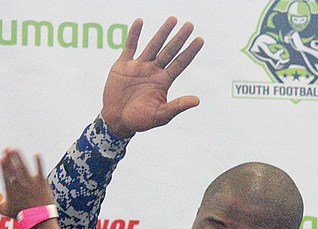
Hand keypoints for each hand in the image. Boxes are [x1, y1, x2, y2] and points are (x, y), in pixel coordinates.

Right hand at [0, 148, 53, 218]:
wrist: (40, 220)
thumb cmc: (21, 215)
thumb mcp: (4, 210)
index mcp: (12, 190)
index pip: (6, 176)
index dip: (4, 167)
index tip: (1, 159)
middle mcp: (21, 186)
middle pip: (15, 169)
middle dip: (10, 158)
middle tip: (7, 149)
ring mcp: (32, 184)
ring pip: (25, 168)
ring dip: (20, 157)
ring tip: (16, 148)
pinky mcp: (42, 183)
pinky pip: (40, 171)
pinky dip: (38, 162)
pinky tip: (36, 153)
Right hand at [101, 17, 203, 137]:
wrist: (117, 120)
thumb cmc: (140, 121)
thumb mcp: (161, 115)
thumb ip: (178, 106)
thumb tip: (197, 100)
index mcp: (163, 82)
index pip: (180, 63)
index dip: (190, 52)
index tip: (200, 40)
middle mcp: (153, 71)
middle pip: (169, 51)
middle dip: (179, 38)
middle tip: (190, 24)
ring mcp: (139, 66)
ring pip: (153, 45)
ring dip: (163, 32)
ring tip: (173, 19)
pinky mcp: (123, 65)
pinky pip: (130, 46)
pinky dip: (134, 34)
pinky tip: (140, 21)